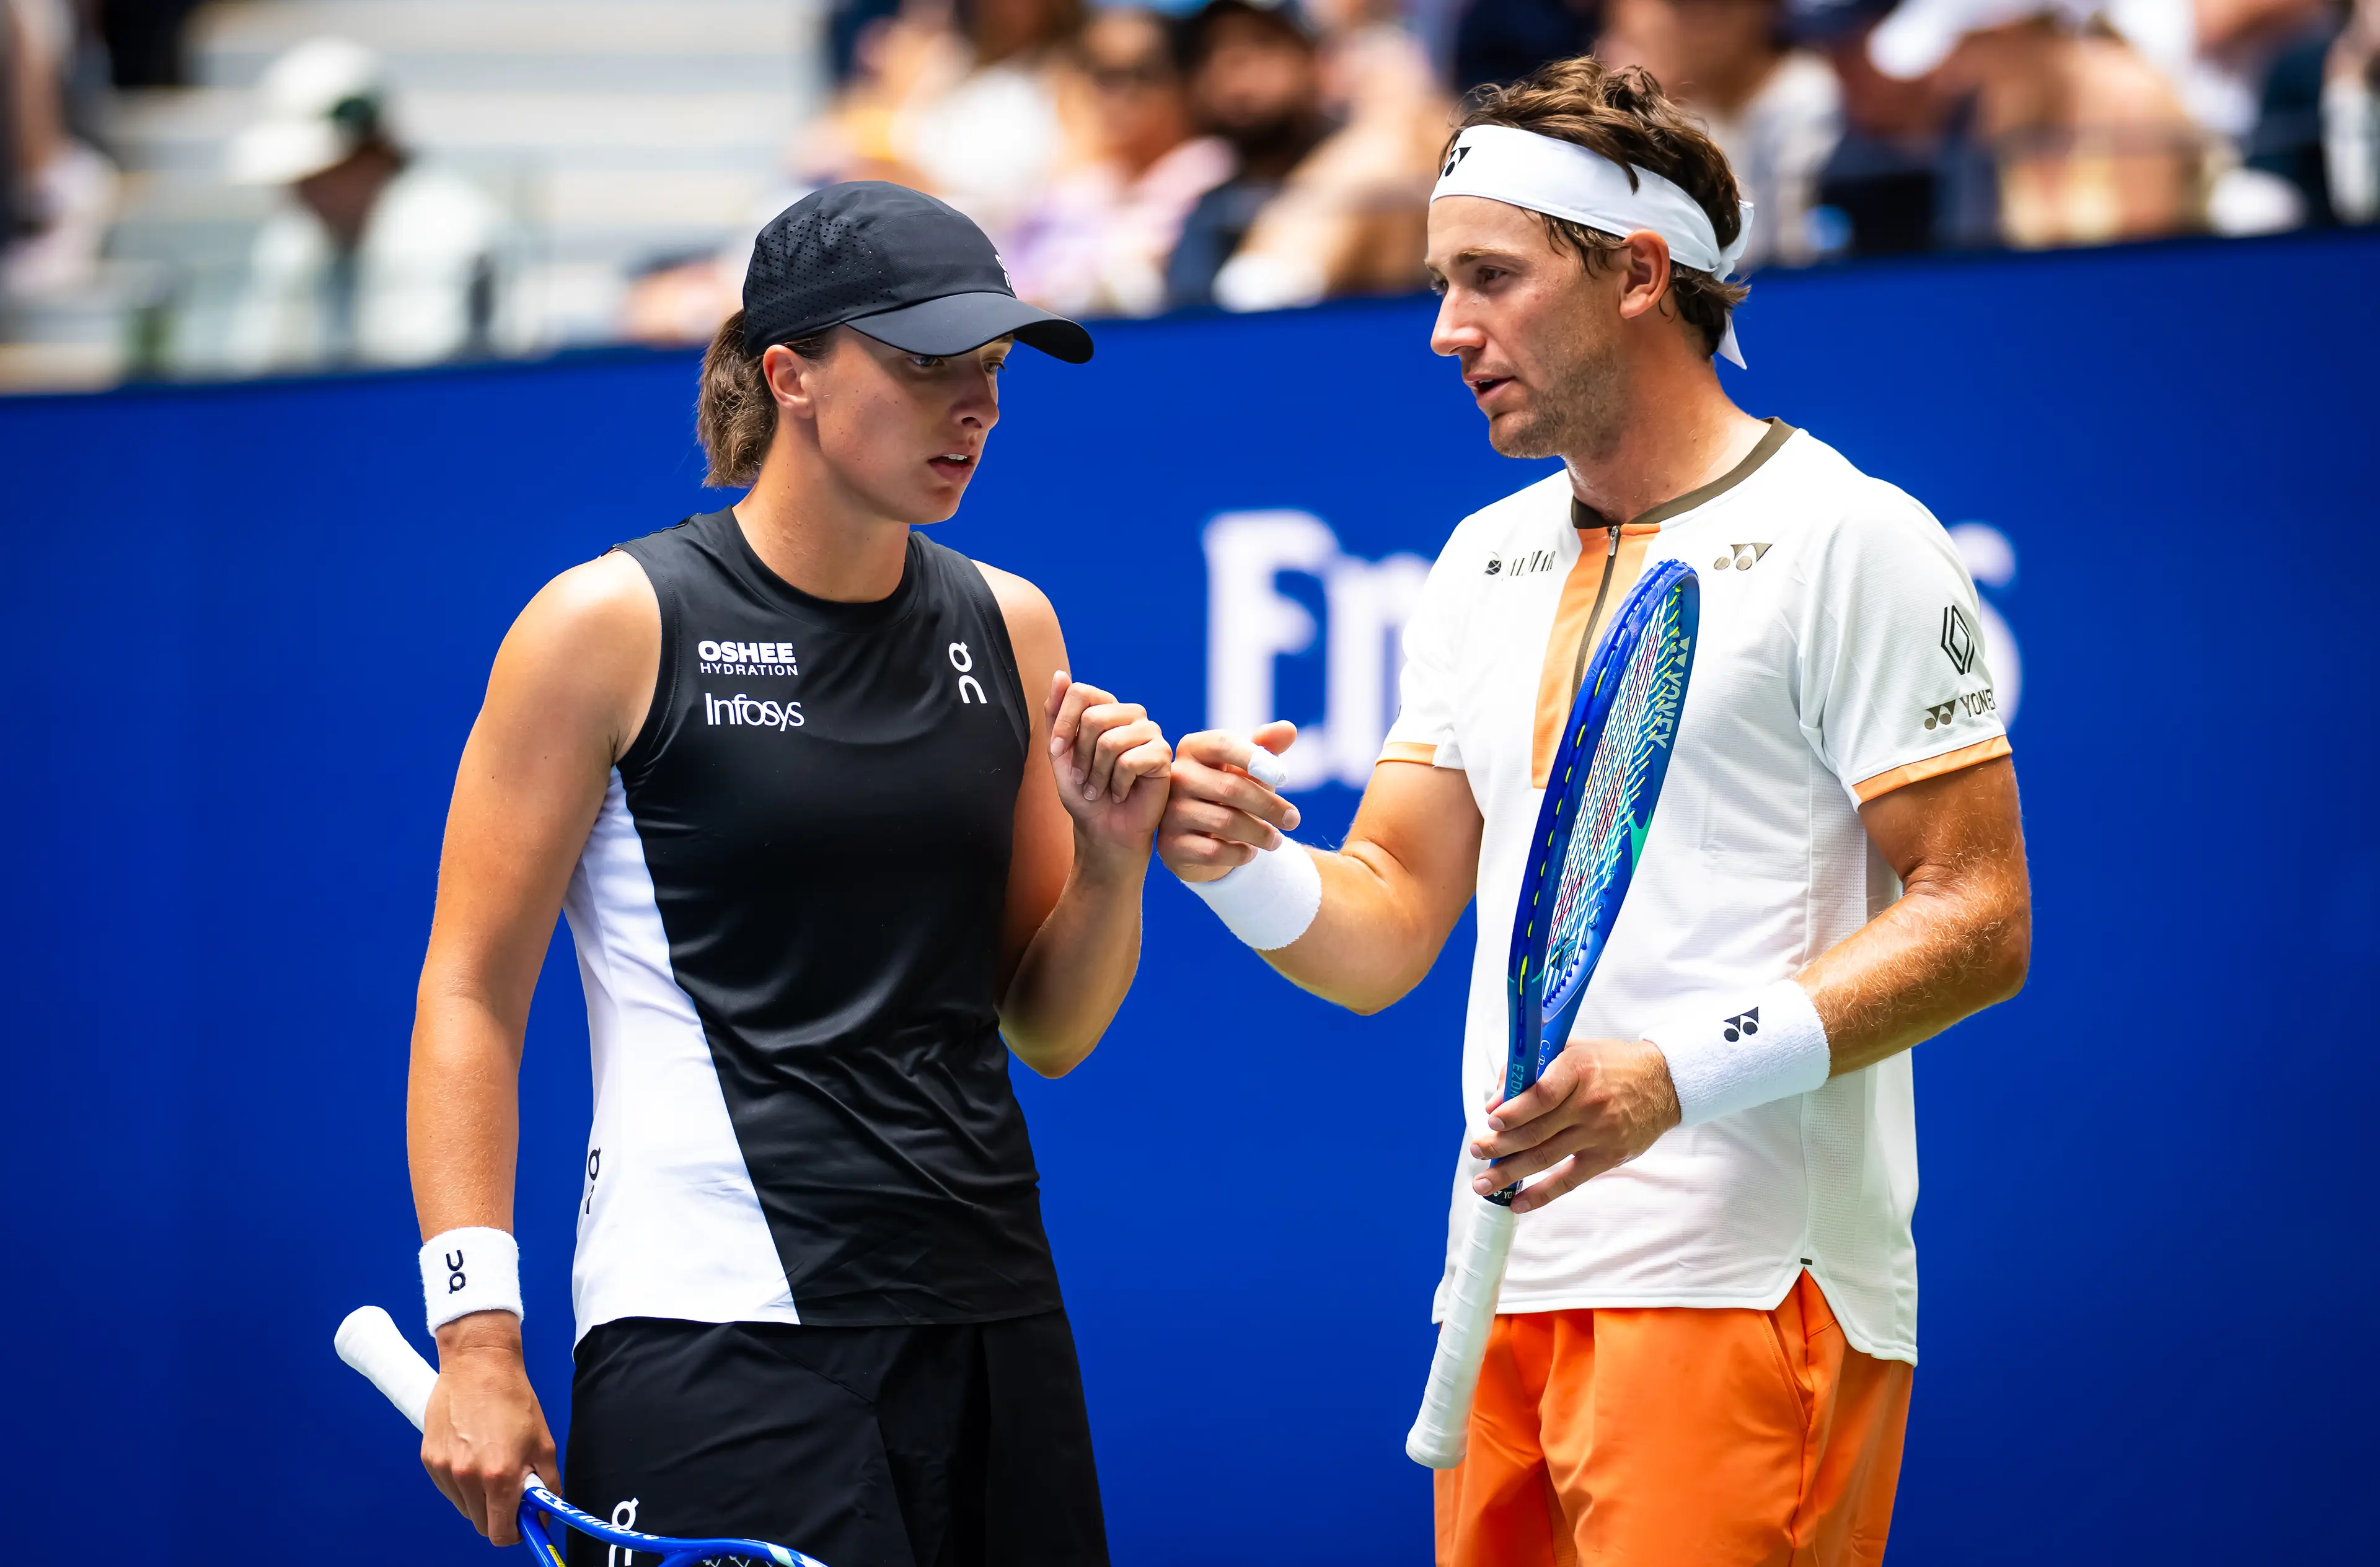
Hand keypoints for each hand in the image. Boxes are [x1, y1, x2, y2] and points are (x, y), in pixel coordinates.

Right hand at [421, 1312, 557, 1546]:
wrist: (478, 1364)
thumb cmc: (513, 1398)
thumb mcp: (543, 1442)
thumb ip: (546, 1485)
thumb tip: (544, 1513)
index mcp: (499, 1475)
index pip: (499, 1533)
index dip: (514, 1532)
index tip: (521, 1522)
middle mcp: (467, 1477)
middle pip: (480, 1524)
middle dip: (498, 1514)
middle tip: (510, 1490)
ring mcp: (445, 1469)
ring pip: (464, 1507)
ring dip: (479, 1497)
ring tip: (491, 1463)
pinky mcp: (429, 1459)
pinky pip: (448, 1487)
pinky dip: (462, 1482)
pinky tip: (473, 1454)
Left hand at [1044, 673, 1171, 860]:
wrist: (1103, 830)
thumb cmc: (1084, 793)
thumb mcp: (1059, 753)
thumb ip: (1056, 714)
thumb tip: (1060, 674)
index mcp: (1107, 709)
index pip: (1081, 692)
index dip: (1064, 724)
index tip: (1056, 752)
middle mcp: (1130, 716)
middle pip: (1094, 717)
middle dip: (1080, 756)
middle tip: (1084, 778)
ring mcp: (1150, 733)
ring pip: (1111, 741)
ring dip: (1097, 774)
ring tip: (1100, 789)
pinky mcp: (1163, 754)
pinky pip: (1131, 760)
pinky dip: (1118, 784)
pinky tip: (1121, 794)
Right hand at [1155, 722, 1301, 883]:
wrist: (1203, 837)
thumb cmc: (1231, 793)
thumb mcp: (1250, 769)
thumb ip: (1267, 747)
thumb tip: (1288, 729)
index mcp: (1193, 748)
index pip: (1223, 744)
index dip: (1255, 758)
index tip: (1284, 777)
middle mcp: (1175, 777)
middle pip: (1230, 787)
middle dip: (1269, 806)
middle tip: (1293, 820)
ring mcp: (1169, 811)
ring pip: (1225, 822)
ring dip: (1260, 833)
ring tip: (1276, 840)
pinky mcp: (1169, 844)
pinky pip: (1212, 851)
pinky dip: (1239, 854)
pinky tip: (1250, 853)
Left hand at [1469, 1036, 1681, 1214]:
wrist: (1663, 1083)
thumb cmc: (1610, 1064)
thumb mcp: (1573, 1050)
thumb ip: (1532, 1069)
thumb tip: (1496, 1101)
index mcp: (1578, 1069)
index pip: (1543, 1094)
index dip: (1514, 1111)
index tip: (1491, 1120)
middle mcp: (1589, 1103)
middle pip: (1537, 1130)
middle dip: (1501, 1144)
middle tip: (1477, 1151)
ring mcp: (1599, 1133)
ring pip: (1546, 1157)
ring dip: (1511, 1172)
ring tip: (1483, 1183)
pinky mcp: (1608, 1156)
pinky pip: (1569, 1180)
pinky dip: (1542, 1195)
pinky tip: (1517, 1203)